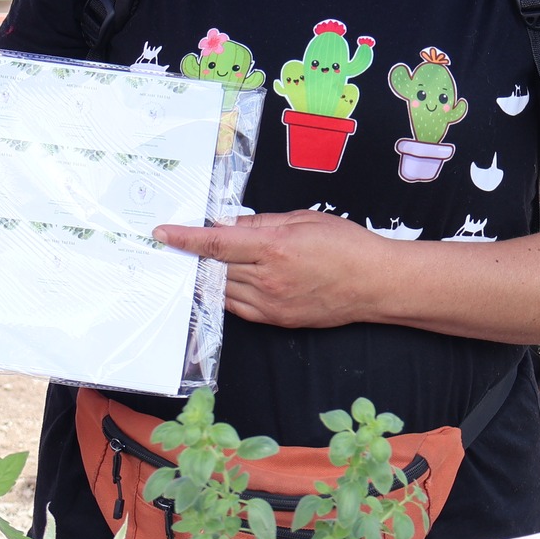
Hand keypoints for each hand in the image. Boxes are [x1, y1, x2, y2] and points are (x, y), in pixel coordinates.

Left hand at [154, 210, 391, 329]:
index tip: (164, 233)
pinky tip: (224, 282)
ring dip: (208, 276)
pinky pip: (238, 307)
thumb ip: (261, 222)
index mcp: (273, 246)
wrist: (375, 284)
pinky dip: (226, 293)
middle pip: (215, 267)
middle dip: (195, 256)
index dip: (186, 238)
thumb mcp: (303, 219)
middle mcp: (267, 278)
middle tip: (180, 244)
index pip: (216, 242)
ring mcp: (271, 302)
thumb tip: (230, 223)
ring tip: (201, 263)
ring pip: (223, 289)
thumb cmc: (346, 245)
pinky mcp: (276, 319)